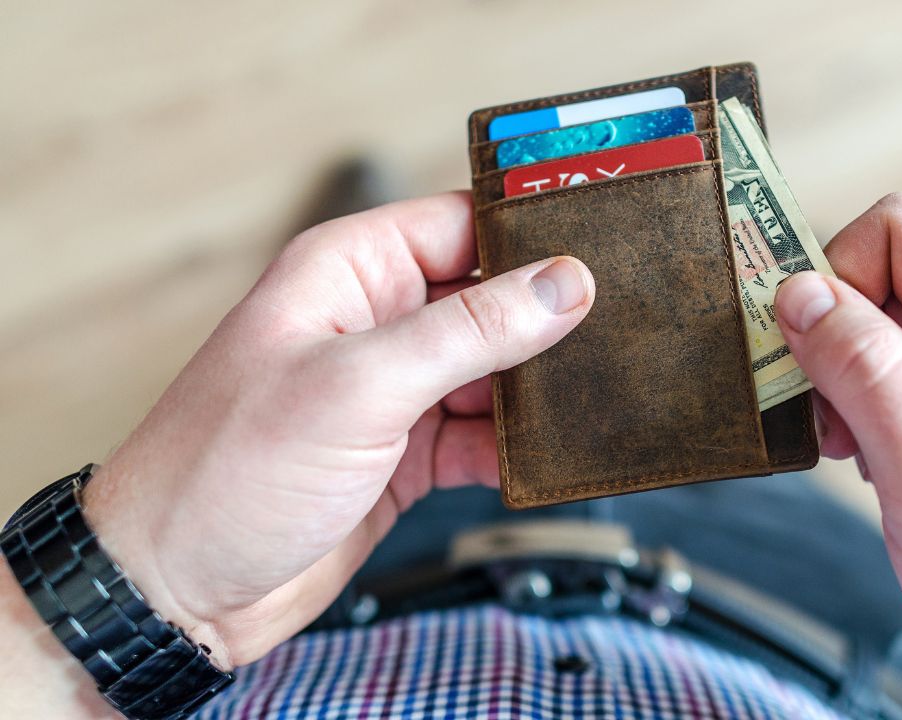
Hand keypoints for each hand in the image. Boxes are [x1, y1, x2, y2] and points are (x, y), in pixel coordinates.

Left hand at [78, 192, 594, 668]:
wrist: (178, 592)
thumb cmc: (223, 473)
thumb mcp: (359, 386)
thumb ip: (469, 332)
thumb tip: (561, 283)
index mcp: (349, 272)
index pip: (462, 224)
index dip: (531, 235)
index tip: (601, 250)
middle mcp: (374, 323)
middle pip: (489, 299)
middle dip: (545, 320)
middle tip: (614, 333)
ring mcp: (391, 390)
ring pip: (493, 372)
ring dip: (534, 392)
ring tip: (587, 400)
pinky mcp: (405, 452)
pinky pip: (480, 436)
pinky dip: (512, 449)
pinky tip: (540, 458)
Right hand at [775, 194, 901, 718]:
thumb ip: (865, 372)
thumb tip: (800, 290)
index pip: (901, 231)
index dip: (832, 276)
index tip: (796, 355)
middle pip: (901, 272)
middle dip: (841, 335)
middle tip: (829, 424)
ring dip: (860, 378)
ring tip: (861, 456)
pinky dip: (888, 410)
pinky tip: (887, 467)